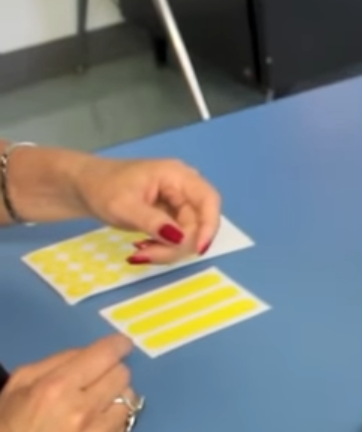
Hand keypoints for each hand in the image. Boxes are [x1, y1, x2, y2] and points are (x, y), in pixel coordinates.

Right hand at [0, 335, 138, 431]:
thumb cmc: (7, 428)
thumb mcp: (20, 383)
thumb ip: (58, 361)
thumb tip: (90, 353)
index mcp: (57, 389)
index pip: (105, 355)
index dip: (116, 346)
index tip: (121, 344)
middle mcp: (83, 411)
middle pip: (123, 374)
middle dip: (111, 371)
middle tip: (96, 378)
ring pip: (129, 397)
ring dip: (114, 396)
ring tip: (92, 405)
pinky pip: (125, 423)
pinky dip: (112, 420)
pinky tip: (91, 426)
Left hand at [72, 156, 221, 264]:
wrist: (83, 187)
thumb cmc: (101, 187)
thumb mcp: (122, 206)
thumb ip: (152, 221)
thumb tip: (180, 238)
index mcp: (177, 175)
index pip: (209, 200)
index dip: (209, 225)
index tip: (198, 249)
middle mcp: (184, 189)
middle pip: (199, 222)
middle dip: (178, 245)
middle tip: (147, 256)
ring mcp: (179, 204)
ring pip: (190, 235)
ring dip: (169, 250)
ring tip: (140, 253)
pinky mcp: (171, 218)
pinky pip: (178, 239)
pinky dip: (164, 248)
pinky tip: (144, 248)